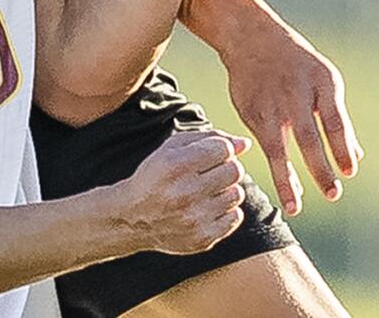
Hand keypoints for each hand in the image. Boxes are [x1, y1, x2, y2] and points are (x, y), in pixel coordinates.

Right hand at [118, 130, 250, 254]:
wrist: (134, 217)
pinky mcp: (203, 239)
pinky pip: (235, 217)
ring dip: (227, 188)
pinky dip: (227, 210)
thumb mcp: (172, 148)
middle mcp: (186, 193)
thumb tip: (244, 143)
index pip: (224, 149)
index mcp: (176, 165)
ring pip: (237, 194)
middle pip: (234, 171)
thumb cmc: (156, 176)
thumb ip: (208, 138)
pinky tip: (209, 207)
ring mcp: (195, 219)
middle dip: (227, 166)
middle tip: (212, 171)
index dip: (223, 148)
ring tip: (209, 189)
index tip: (213, 153)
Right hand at [220, 10, 360, 216]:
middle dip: (320, 167)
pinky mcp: (250, 110)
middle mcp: (295, 90)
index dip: (342, 147)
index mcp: (321, 80)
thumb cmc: (296, 64)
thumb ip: (336, 118)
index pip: (334, 119)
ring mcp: (270, 101)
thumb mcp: (323, 80)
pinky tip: (287, 187)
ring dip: (288, 179)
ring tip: (297, 207)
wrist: (251, 36)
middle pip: (309, 134)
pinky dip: (277, 168)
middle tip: (333, 194)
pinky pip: (265, 145)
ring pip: (279, 146)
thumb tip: (356, 157)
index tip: (349, 172)